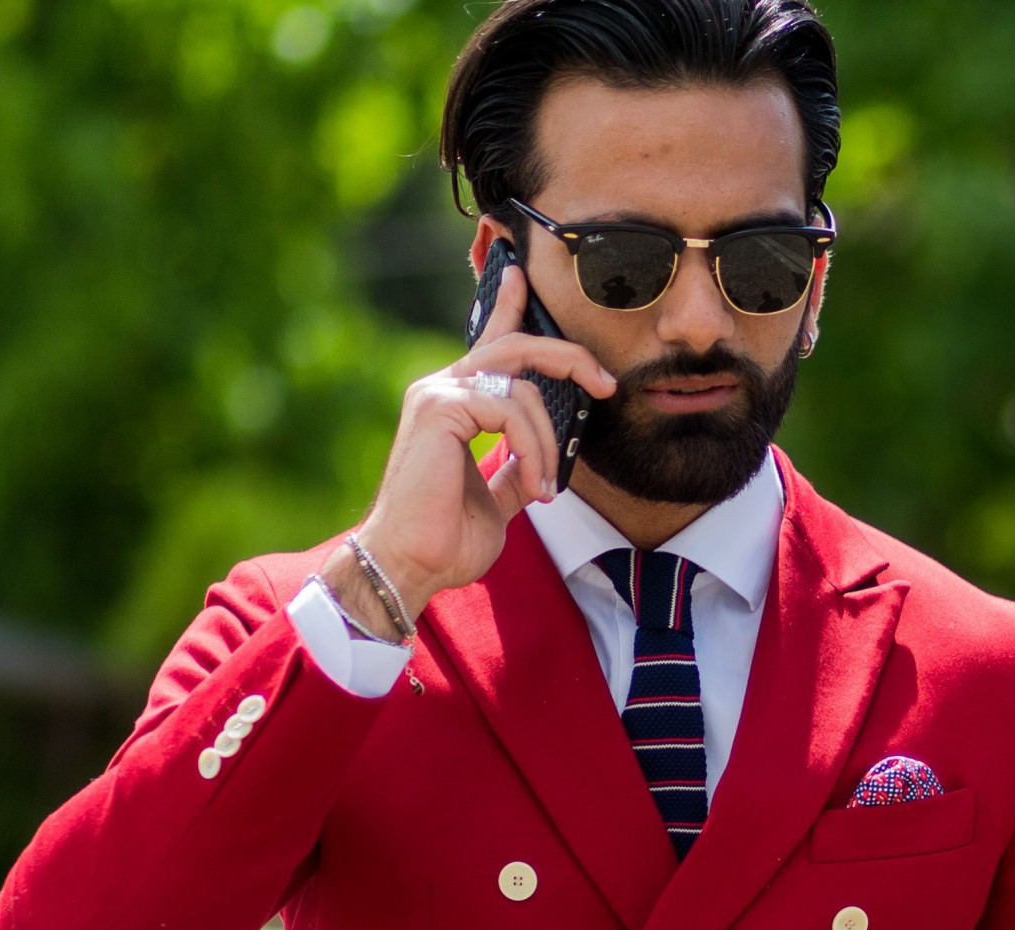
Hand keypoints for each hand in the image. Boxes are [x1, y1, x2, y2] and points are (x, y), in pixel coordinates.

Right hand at [320, 264, 616, 635]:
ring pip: (522, 385)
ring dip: (549, 440)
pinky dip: (535, 448)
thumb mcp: (496, 499)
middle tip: (605, 382)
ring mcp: (437, 393)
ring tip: (547, 489)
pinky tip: (536, 487)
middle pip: (516, 346)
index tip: (522, 278)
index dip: (508, 308)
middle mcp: (440, 388)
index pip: (488, 344)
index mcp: (451, 404)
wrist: (409, 566)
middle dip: (567, 356)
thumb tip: (543, 460)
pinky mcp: (440, 408)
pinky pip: (511, 410)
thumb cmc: (444, 542)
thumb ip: (515, 468)